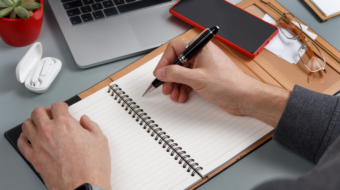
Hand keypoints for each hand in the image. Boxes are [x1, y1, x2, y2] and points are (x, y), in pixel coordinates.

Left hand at [17, 102, 111, 189]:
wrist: (85, 186)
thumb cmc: (93, 166)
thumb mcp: (100, 140)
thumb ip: (91, 126)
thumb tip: (85, 121)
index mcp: (66, 124)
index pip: (57, 106)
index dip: (62, 106)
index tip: (63, 109)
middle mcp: (49, 131)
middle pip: (38, 112)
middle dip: (45, 111)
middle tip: (51, 115)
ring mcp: (39, 145)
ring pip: (27, 125)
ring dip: (33, 122)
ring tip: (40, 125)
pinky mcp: (34, 159)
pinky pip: (22, 143)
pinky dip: (24, 138)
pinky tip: (30, 138)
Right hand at [154, 40, 289, 125]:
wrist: (244, 97)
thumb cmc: (229, 84)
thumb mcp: (197, 79)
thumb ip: (176, 74)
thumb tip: (162, 72)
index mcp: (201, 48)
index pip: (175, 49)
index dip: (165, 62)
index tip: (160, 74)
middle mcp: (201, 55)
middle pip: (177, 63)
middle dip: (170, 77)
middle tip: (165, 87)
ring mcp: (203, 67)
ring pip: (182, 73)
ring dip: (175, 85)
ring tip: (174, 94)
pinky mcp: (205, 78)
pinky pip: (188, 81)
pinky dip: (183, 89)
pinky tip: (182, 96)